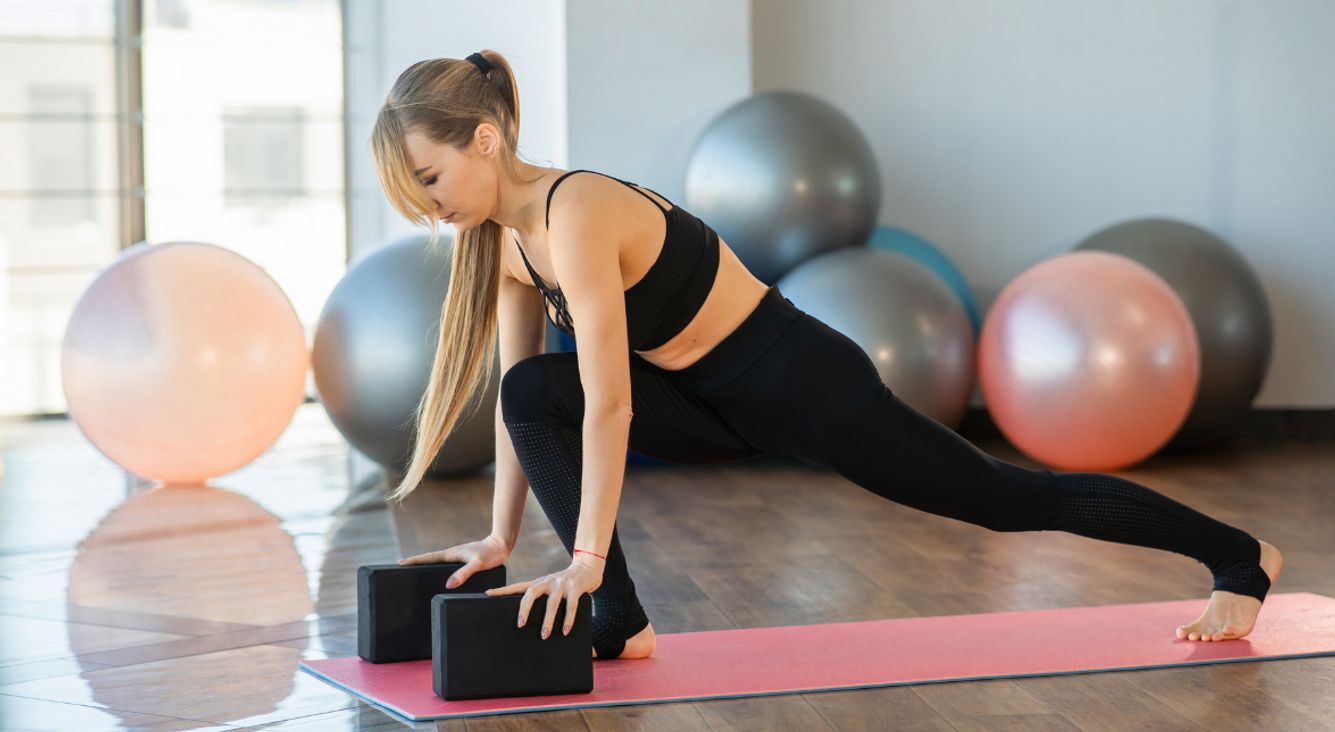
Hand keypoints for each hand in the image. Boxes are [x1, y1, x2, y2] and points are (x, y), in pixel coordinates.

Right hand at [398, 534, 510, 588]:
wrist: (501, 546)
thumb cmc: (490, 554)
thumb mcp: (477, 564)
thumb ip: (464, 573)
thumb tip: (448, 585)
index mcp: (450, 554)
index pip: (428, 558)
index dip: (414, 560)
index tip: (400, 563)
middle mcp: (451, 556)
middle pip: (429, 561)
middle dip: (416, 565)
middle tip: (402, 571)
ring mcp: (457, 559)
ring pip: (438, 565)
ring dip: (427, 568)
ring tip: (416, 577)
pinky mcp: (463, 563)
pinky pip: (447, 568)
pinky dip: (440, 572)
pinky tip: (441, 582)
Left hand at [485, 555, 604, 639]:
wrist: (587, 567)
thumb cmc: (565, 584)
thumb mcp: (549, 588)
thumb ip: (540, 599)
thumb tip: (527, 621)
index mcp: (538, 583)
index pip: (517, 586)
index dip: (503, 590)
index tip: (488, 594)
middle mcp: (547, 582)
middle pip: (532, 593)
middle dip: (525, 608)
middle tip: (520, 624)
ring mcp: (561, 584)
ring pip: (552, 603)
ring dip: (548, 620)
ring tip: (544, 635)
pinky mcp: (575, 588)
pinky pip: (571, 605)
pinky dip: (568, 619)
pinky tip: (565, 631)